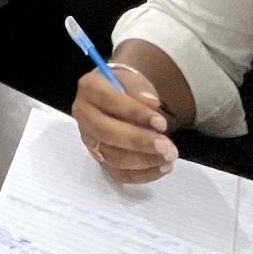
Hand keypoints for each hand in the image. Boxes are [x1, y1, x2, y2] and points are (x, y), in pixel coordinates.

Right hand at [71, 65, 175, 184]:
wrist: (115, 98)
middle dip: (139, 142)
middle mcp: (84, 117)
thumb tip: (151, 103)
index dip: (135, 113)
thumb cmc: (124, 87)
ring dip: (143, 160)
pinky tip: (162, 168)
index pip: (109, 102)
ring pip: (112, 157)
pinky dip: (142, 175)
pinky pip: (118, 173)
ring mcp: (90, 141)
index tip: (161, 123)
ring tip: (168, 158)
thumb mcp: (132, 78)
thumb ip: (139, 88)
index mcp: (89, 90)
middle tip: (167, 147)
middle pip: (106, 133)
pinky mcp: (100, 160)